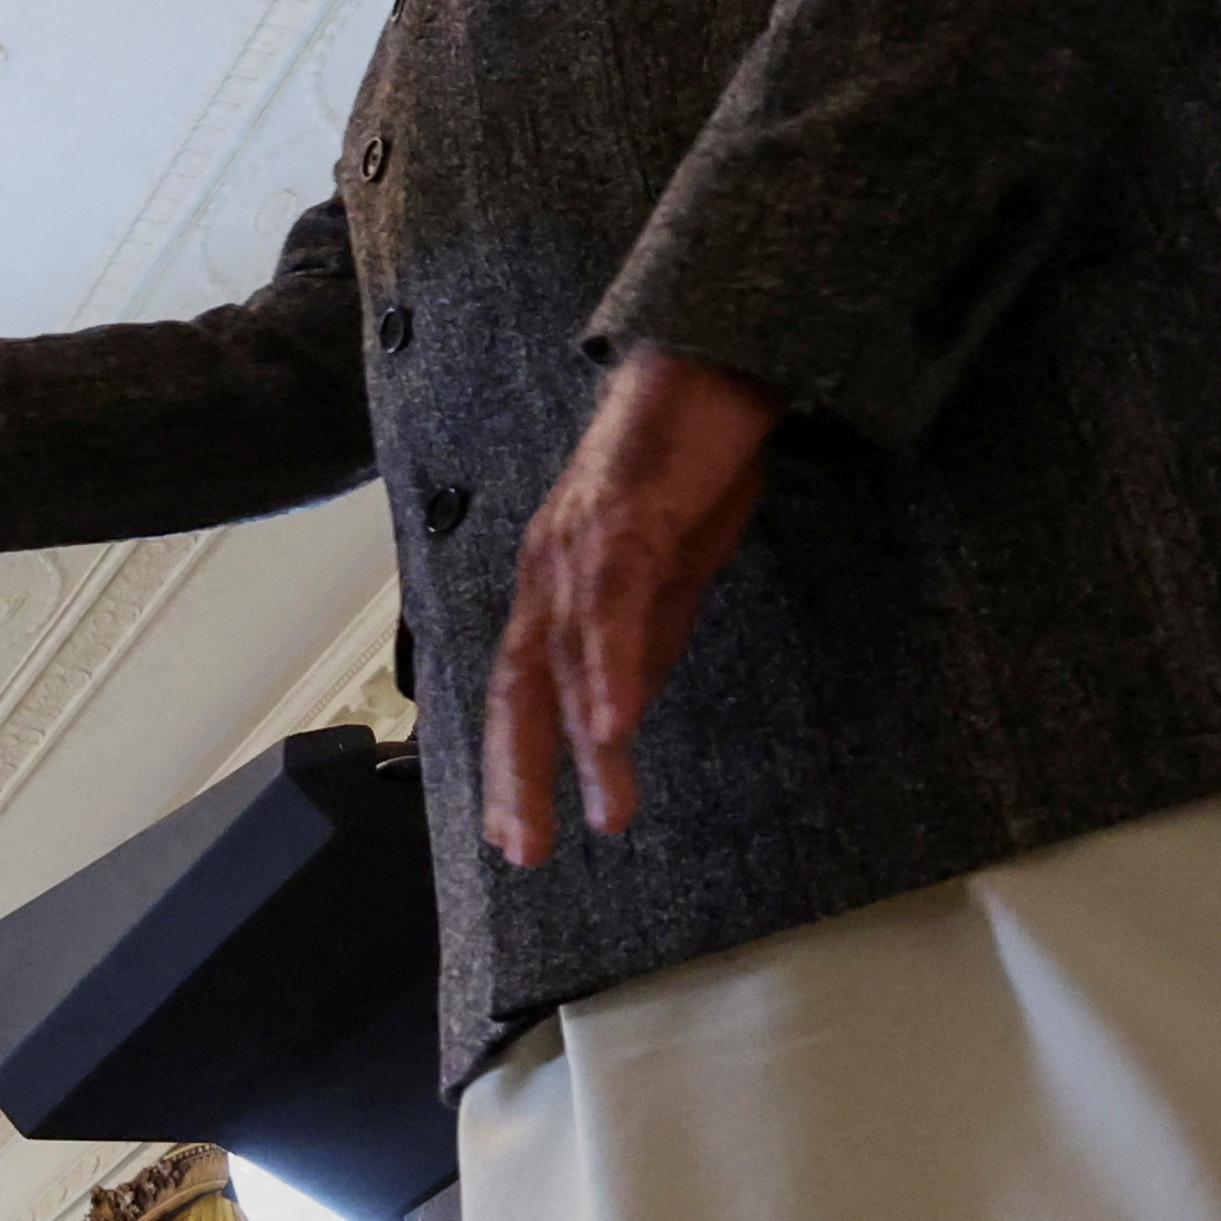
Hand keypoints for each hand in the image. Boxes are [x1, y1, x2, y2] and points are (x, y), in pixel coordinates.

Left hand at [481, 344, 783, 866]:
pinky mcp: (627, 519)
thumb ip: (637, 643)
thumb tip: (616, 721)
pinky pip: (610, 607)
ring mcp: (579, 545)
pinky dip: (609, 671)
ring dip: (579, 743)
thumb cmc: (684, 468)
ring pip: (563, 657)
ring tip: (603, 812)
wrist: (710, 368)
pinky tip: (614, 728)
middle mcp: (547, 572)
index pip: (517, 693)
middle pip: (515, 688)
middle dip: (517, 777)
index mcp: (554, 590)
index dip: (510, 766)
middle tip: (526, 853)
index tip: (515, 836)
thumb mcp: (663, 577)